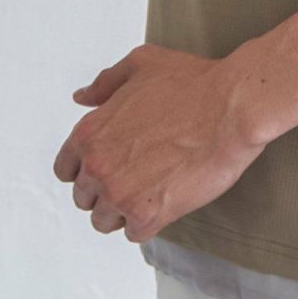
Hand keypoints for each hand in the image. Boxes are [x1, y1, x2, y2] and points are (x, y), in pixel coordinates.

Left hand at [52, 43, 265, 243]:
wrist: (232, 107)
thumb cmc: (194, 83)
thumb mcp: (141, 64)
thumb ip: (106, 82)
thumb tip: (82, 97)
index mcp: (89, 133)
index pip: (66, 169)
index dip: (87, 169)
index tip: (109, 167)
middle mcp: (97, 166)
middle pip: (85, 199)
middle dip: (107, 191)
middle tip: (137, 179)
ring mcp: (120, 193)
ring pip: (106, 221)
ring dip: (125, 211)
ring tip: (152, 193)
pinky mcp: (147, 214)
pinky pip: (135, 233)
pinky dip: (149, 223)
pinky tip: (167, 202)